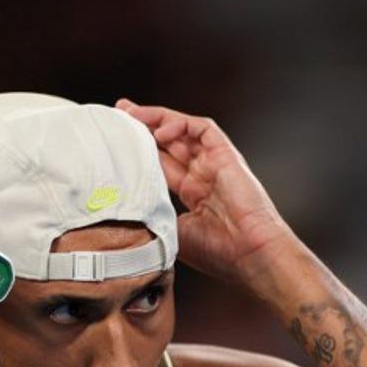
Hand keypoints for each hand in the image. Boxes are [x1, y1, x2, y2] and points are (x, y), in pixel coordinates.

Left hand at [116, 99, 288, 283]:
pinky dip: (180, 124)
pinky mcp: (226, 154)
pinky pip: (202, 128)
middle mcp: (204, 175)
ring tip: (130, 112)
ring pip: (183, 130)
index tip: (117, 144)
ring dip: (156, 118)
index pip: (162, 164)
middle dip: (143, 126)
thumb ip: (155, 213)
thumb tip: (127, 204)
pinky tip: (160, 131)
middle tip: (119, 113)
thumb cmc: (218, 253)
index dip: (141, 152)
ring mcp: (215, 163)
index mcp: (193, 194)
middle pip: (170, 142)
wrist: (250, 254)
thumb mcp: (174, 233)